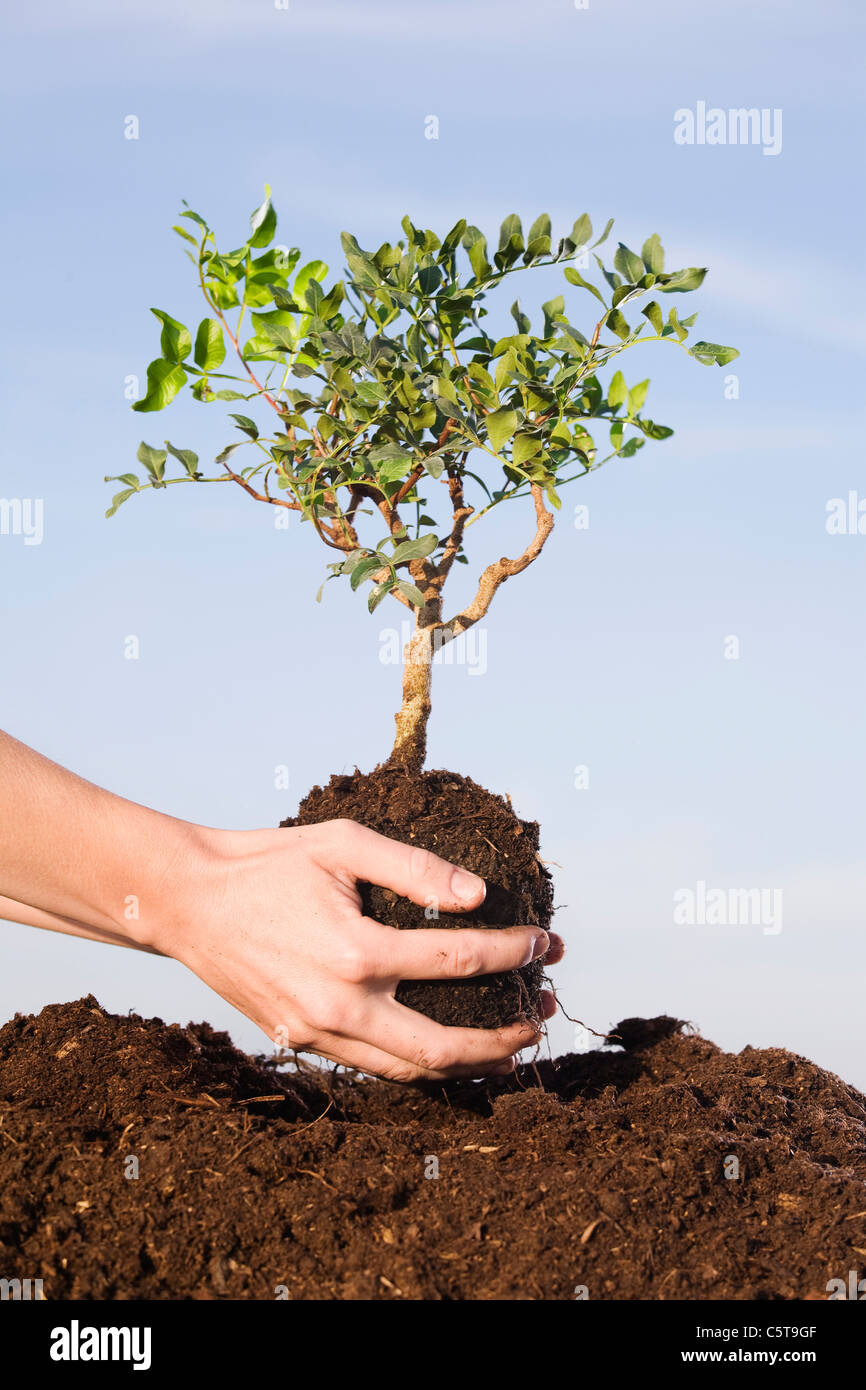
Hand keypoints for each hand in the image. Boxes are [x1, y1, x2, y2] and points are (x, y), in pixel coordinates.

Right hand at [161, 817, 562, 1082]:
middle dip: (506, 1034)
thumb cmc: (269, 863)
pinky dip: (421, 1067)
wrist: (190, 902)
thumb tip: (477, 895)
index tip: (543, 944)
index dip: (511, 953)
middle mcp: (341, 1004)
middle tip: (543, 1012)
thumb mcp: (343, 844)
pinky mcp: (302, 1042)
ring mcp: (319, 1032)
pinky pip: (375, 1067)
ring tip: (513, 1046)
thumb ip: (414, 868)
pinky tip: (449, 1051)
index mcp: (357, 951)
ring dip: (471, 1063)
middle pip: (445, 1045)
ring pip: (411, 1071)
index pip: (457, 959)